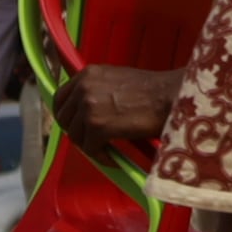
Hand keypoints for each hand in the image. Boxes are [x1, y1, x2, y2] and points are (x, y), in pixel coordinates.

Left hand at [52, 65, 186, 149]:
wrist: (171, 97)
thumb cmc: (153, 91)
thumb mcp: (117, 80)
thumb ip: (97, 90)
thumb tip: (86, 111)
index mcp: (87, 74)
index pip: (60, 97)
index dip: (66, 115)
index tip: (76, 125)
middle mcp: (84, 88)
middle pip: (63, 118)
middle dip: (76, 132)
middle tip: (92, 141)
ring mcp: (88, 107)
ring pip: (74, 135)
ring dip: (89, 145)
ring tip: (107, 149)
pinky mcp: (97, 126)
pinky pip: (89, 149)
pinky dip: (101, 156)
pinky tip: (114, 157)